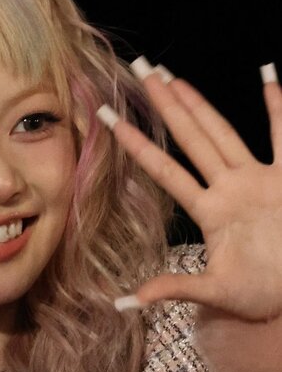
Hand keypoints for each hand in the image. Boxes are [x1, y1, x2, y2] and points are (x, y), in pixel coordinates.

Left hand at [96, 62, 281, 320]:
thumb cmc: (258, 296)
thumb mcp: (214, 293)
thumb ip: (173, 288)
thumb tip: (126, 302)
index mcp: (209, 211)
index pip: (165, 170)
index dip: (137, 145)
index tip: (107, 118)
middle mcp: (230, 188)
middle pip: (190, 138)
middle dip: (166, 104)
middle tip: (142, 68)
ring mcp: (260, 180)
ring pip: (224, 132)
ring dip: (201, 104)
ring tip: (175, 76)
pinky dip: (279, 108)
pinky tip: (269, 76)